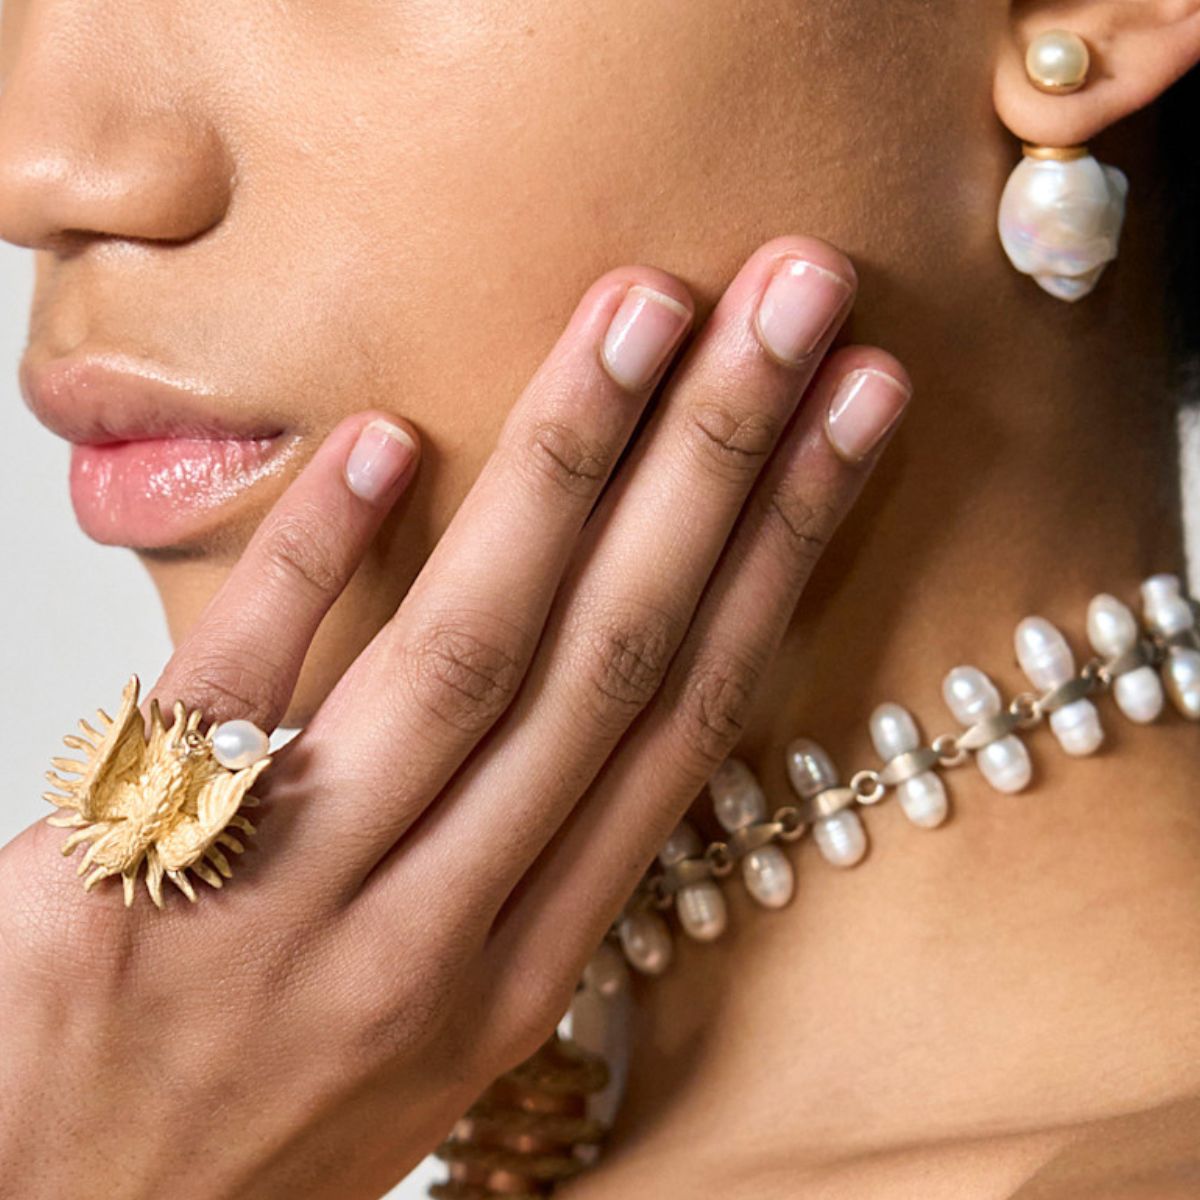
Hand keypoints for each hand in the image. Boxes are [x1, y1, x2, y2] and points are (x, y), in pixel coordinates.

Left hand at [0, 235, 909, 1198]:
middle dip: (721, 465)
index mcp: (523, 964)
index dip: (784, 556)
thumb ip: (494, 865)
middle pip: (613, 662)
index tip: (851, 419)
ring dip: (566, 471)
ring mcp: (291, 908)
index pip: (688, 721)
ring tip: (642, 317)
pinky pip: (240, 687)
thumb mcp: (419, 1016)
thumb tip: (554, 690)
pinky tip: (382, 441)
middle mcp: (439, 934)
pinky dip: (317, 556)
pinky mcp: (131, 878)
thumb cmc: (252, 1120)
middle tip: (790, 304)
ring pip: (468, 658)